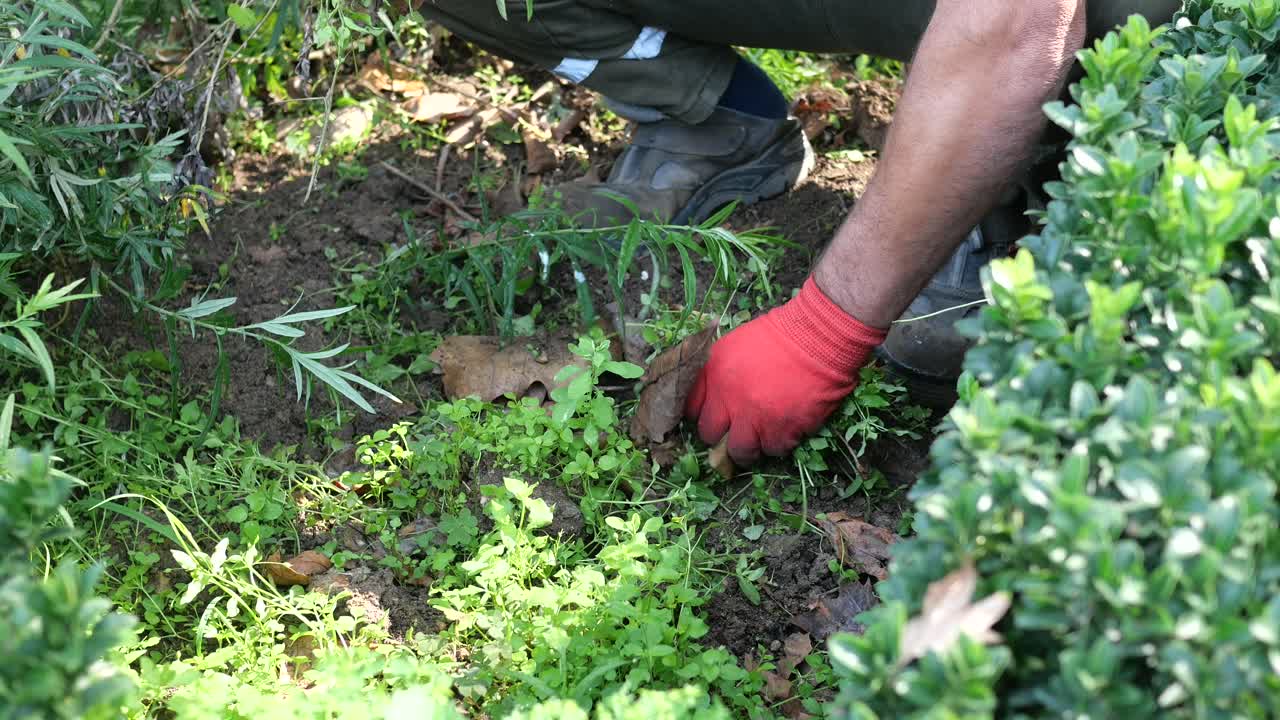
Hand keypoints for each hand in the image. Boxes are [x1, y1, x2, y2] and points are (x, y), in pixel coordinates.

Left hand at [685, 278, 886, 464]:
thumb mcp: (734, 345)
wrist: (819, 337)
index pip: (691, 410)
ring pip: (741, 451)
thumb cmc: (779, 335)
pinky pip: (774, 450)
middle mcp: (730, 400)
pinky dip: (778, 444)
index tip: (712, 416)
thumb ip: (716, 372)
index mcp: (715, 375)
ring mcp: (757, 418)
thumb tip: (711, 396)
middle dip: (719, 436)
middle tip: (733, 432)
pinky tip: (784, 430)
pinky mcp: (784, 429)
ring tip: (759, 439)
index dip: (702, 415)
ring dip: (748, 447)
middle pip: (710, 436)